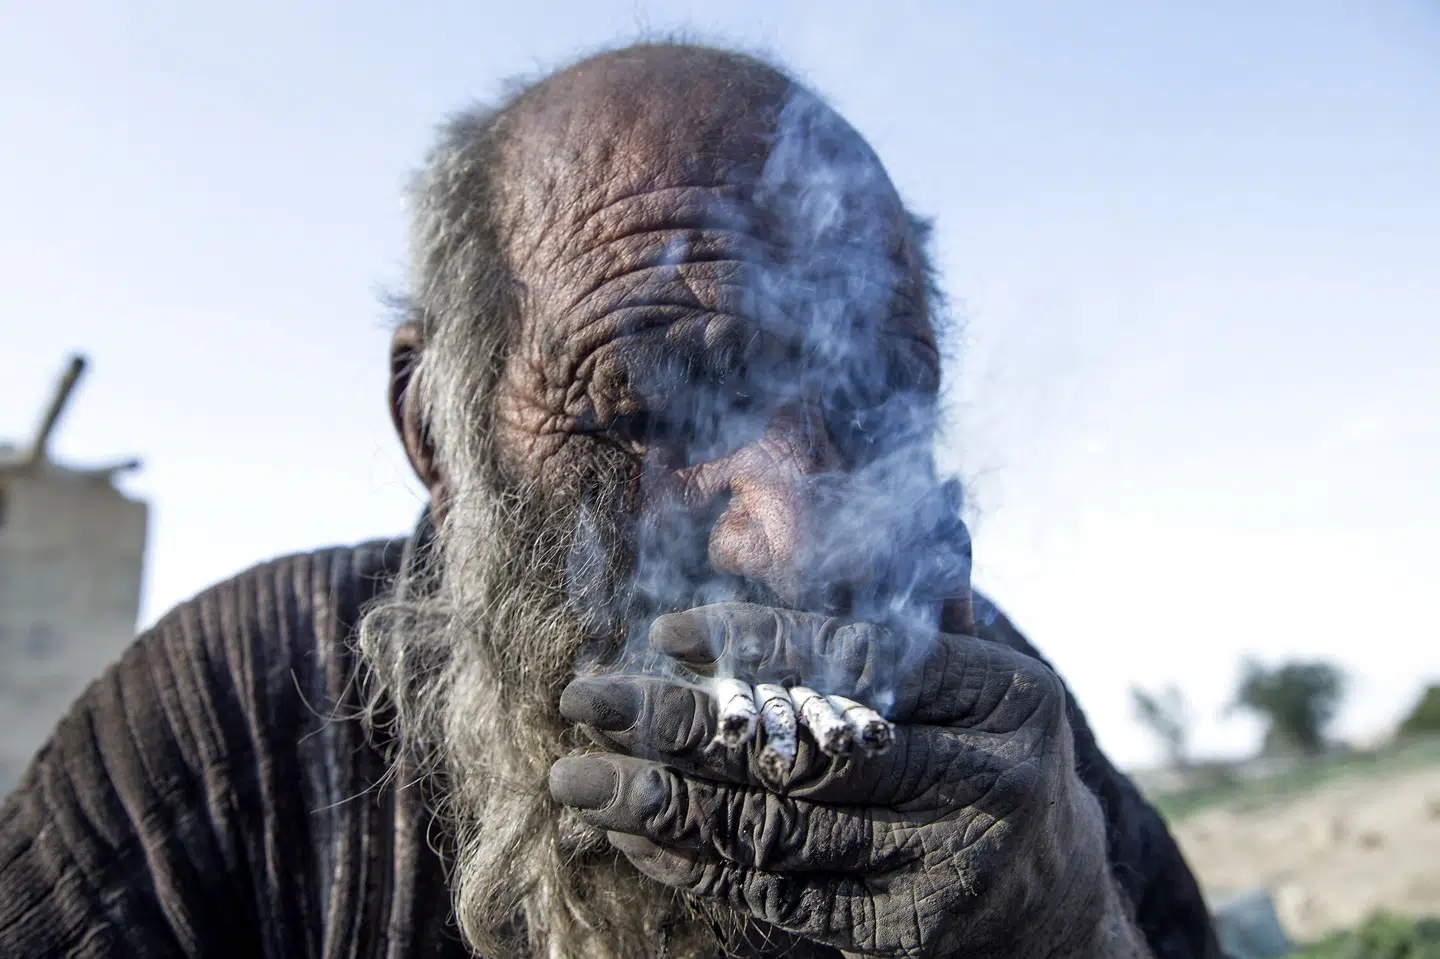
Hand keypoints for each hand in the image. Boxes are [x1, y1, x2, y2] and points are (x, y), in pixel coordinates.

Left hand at [549, 603, 1128, 958]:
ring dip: (663, 802)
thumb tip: (772, 568)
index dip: (758, 640)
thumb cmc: (985, 760)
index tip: (663, 631)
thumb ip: (898, 633)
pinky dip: (694, 863)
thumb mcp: (973, 688)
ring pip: (777, 827)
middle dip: (682, 721)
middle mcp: (985, 783)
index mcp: (1004, 698)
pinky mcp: (903, 931)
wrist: (1054, 903)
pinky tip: (632, 835)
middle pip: (806, 745)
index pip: (862, 658)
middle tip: (587, 698)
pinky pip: (778, 895)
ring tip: (578, 779)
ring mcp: (947, 868)